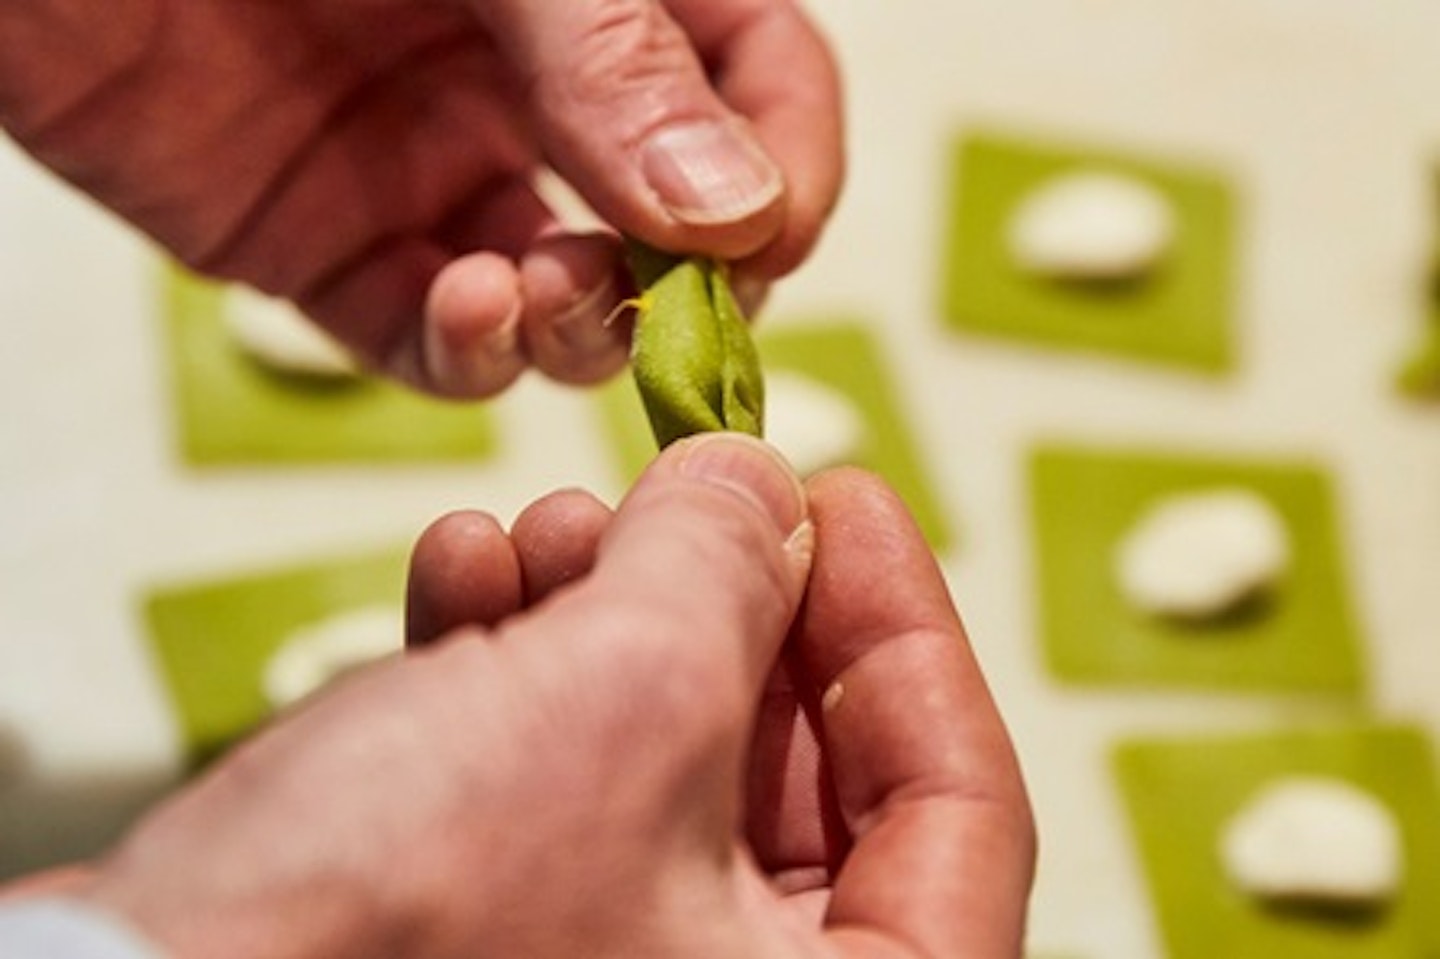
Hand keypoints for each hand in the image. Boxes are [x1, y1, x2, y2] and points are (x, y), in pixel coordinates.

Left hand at [0, 0, 842, 395]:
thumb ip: (606, 53)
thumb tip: (734, 209)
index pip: (758, 76)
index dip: (791, 162)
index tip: (768, 235)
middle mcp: (530, 77)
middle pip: (680, 216)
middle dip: (691, 275)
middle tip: (675, 298)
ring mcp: (433, 165)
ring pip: (568, 298)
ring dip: (585, 323)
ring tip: (550, 293)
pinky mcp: (328, 246)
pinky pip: (432, 337)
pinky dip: (469, 352)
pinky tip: (471, 312)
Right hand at [65, 434, 1032, 958]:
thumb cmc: (394, 926)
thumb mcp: (622, 696)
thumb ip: (729, 566)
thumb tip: (760, 488)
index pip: (961, 809)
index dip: (910, 628)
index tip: (847, 493)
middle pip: (798, 770)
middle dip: (726, 603)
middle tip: (676, 490)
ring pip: (658, 753)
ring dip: (601, 612)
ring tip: (536, 527)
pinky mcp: (490, 931)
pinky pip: (547, 778)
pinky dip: (513, 665)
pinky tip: (459, 576)